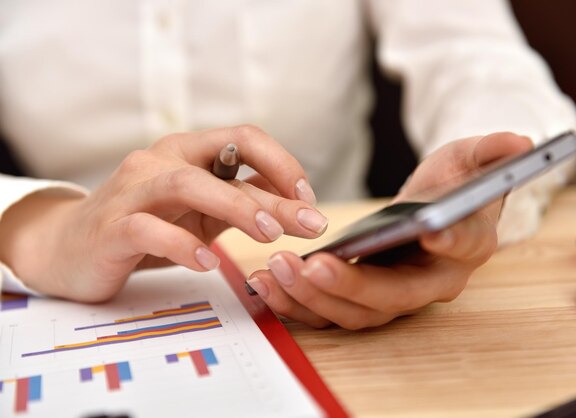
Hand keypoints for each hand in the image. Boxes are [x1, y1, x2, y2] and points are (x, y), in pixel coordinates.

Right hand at [0, 125, 326, 301]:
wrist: (70, 249)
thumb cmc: (147, 228)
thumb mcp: (201, 215)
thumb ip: (241, 206)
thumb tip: (300, 209)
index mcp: (188, 152)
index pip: (243, 138)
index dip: (282, 163)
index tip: (309, 198)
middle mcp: (161, 160)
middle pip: (223, 160)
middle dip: (273, 193)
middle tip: (311, 223)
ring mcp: (133, 190)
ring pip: (188, 184)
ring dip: (236, 207)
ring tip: (270, 234)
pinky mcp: (111, 226)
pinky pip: (149, 229)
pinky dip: (183, 245)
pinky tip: (210, 263)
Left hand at [246, 132, 532, 328]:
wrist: (428, 212)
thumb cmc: (451, 187)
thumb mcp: (470, 160)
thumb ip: (490, 153)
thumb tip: (521, 143)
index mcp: (466, 248)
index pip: (462, 249)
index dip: (449, 241)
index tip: (430, 229)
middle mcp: (429, 283)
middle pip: (392, 297)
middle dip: (351, 285)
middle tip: (313, 263)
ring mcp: (391, 296)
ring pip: (353, 312)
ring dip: (313, 297)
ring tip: (277, 269)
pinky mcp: (359, 297)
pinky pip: (326, 311)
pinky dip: (295, 303)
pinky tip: (265, 283)